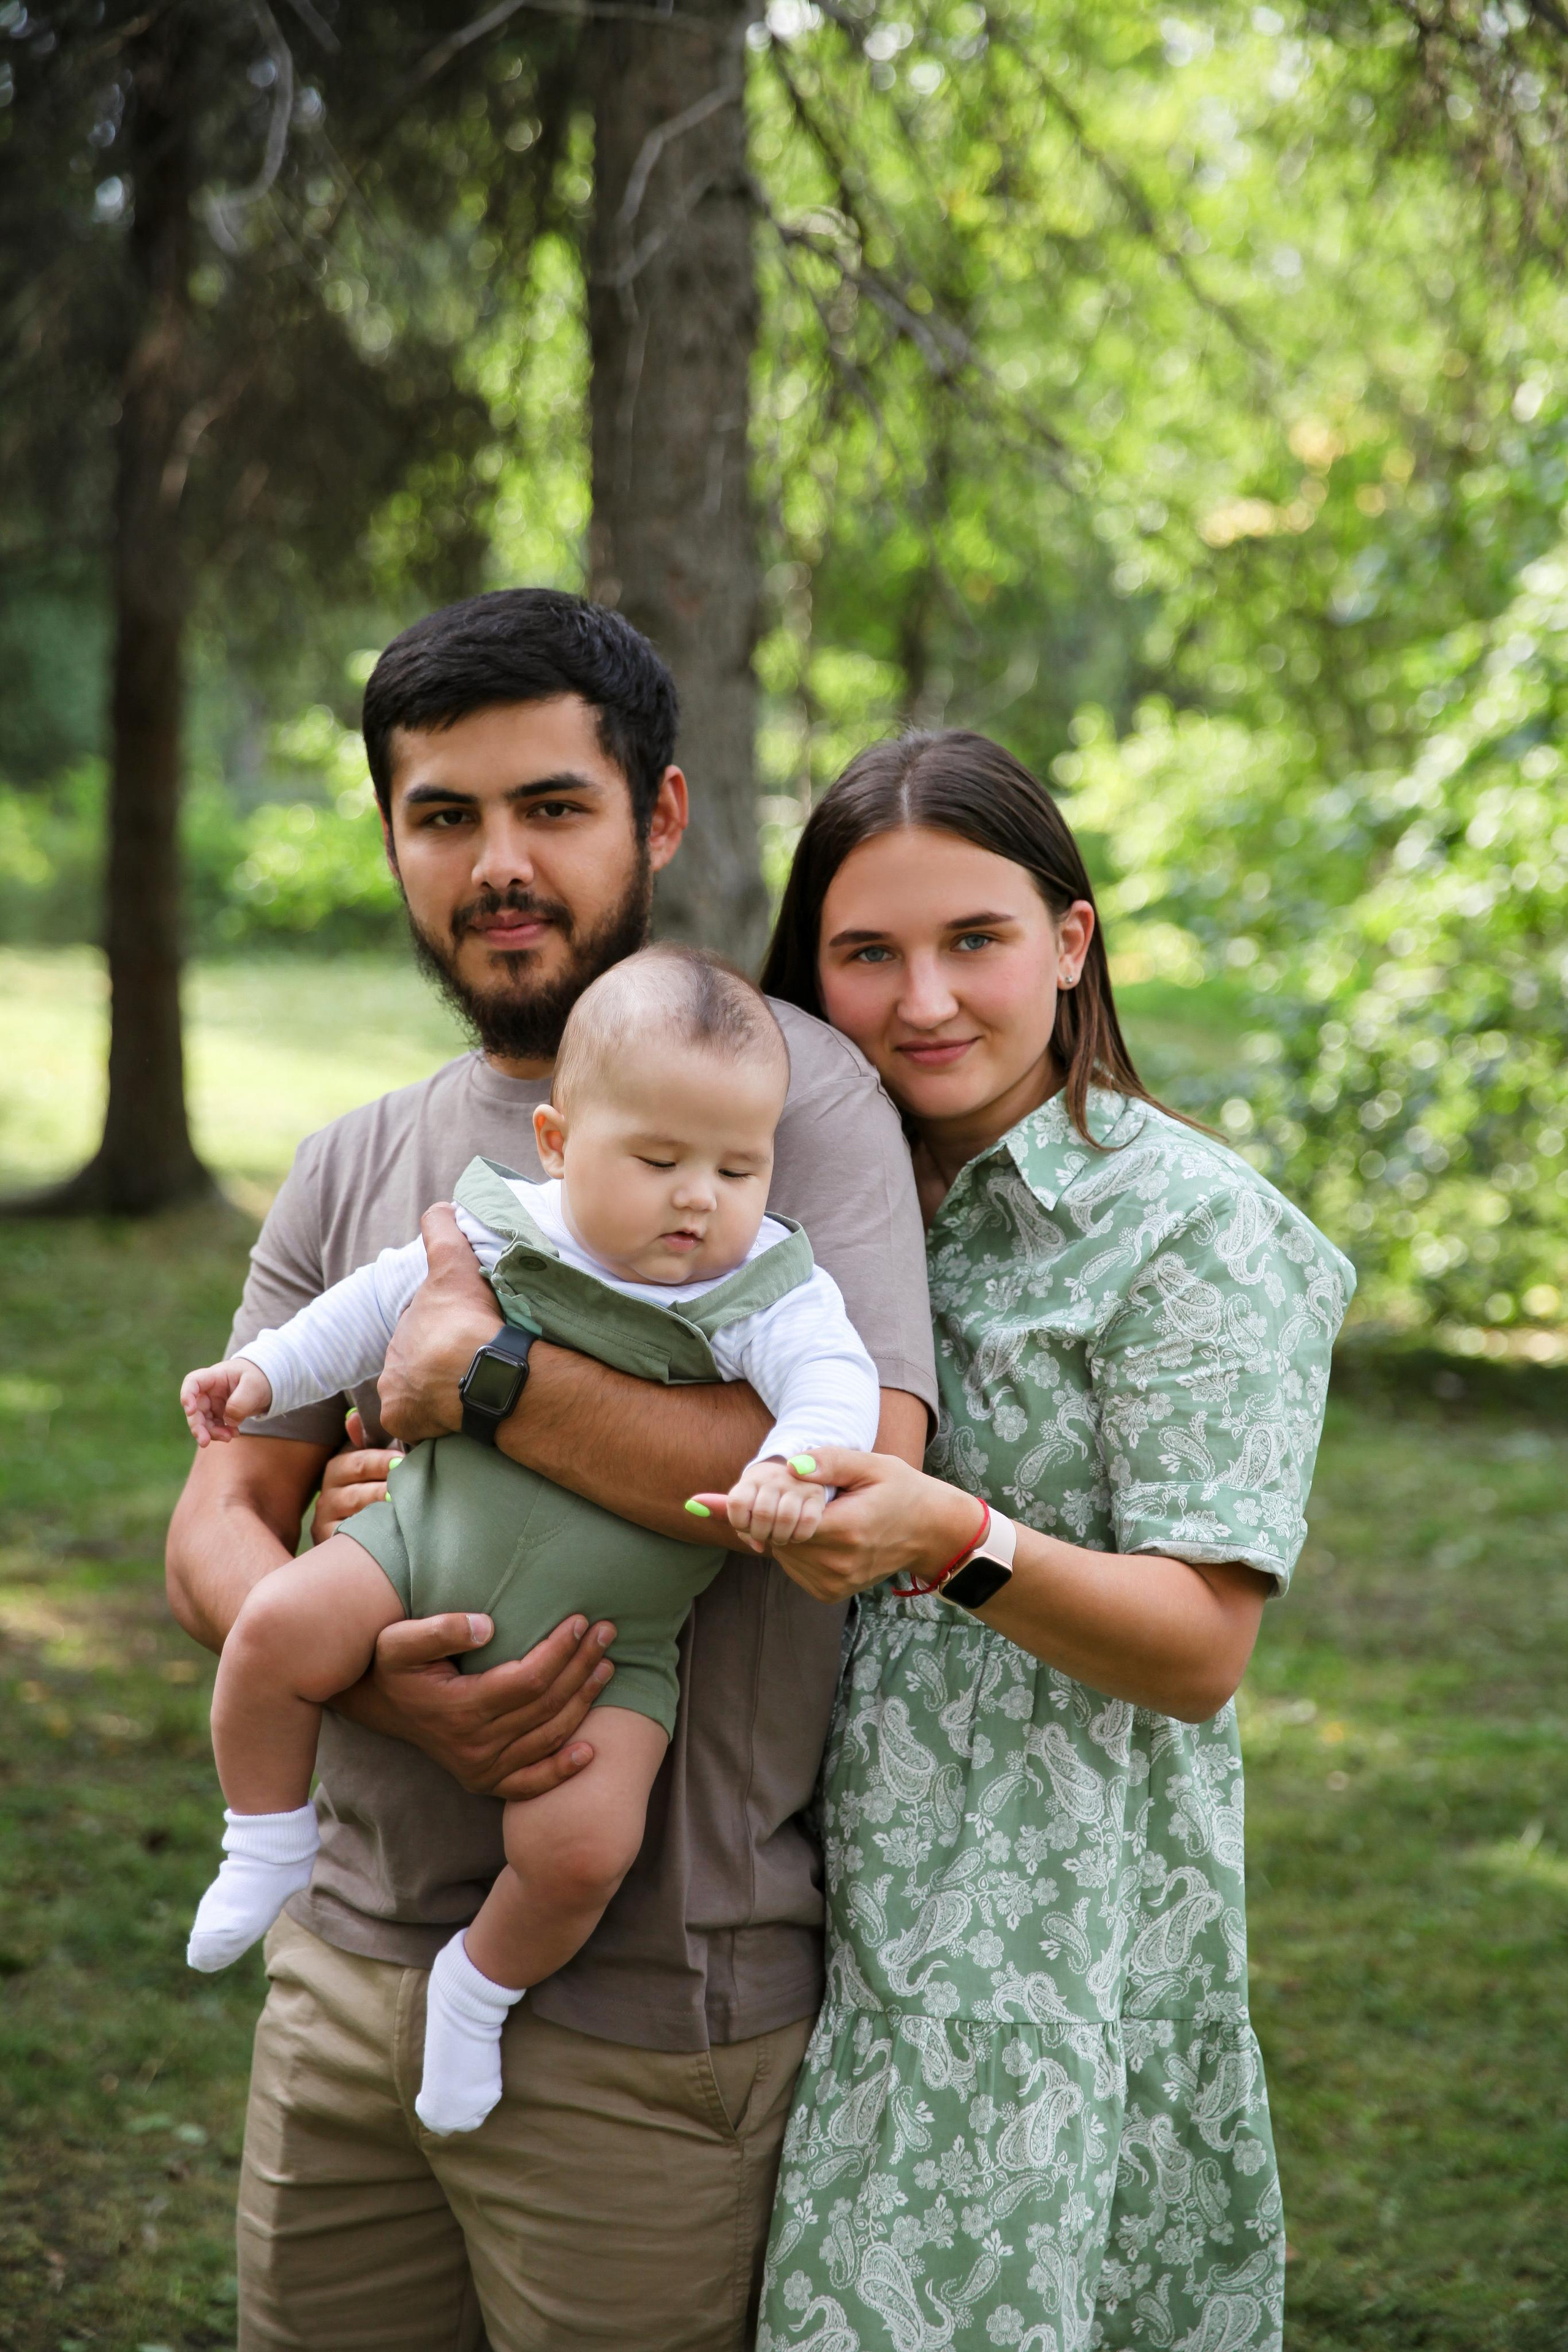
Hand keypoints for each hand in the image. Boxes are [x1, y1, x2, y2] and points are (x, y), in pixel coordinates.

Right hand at [181, 1357, 272, 1446]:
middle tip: (204, 1442)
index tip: (190, 1410)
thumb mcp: (254, 1386)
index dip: (187, 1395)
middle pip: (195, 1408)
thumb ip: (240, 1402)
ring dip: (212, 1433)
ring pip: (203, 1422)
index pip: (193, 1382)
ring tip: (229, 1437)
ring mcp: (213, 1403)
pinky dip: (221, 1433)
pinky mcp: (219, 1415)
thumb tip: (228, 1421)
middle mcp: (210, 1391)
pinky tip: (234, 1434)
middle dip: (198, 1427)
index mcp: (215, 1376)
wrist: (267, 1384)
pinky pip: (214, 1427)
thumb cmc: (259, 1377)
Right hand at [309, 1409, 403, 1545]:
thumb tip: (353, 1417)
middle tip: (408, 1489)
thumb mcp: (367, 1463)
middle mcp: (327, 1496)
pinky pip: (352, 1541)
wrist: (357, 1535)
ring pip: (355, 1518)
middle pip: (356, 1494)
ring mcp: (326, 1522)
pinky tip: (392, 1535)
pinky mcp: (329, 1544)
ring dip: (381, 1515)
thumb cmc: (369, 1490)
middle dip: (384, 1491)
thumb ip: (366, 1441)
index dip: (381, 1462)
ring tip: (403, 1511)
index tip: (404, 1461)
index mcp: (337, 1470)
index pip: (357, 1463)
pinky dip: (371, 1537)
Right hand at [340, 1609, 619, 1800]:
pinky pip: (530, 1784)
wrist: (377, 1706)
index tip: (579, 1621)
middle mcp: (475, 1746)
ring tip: (606, 1667)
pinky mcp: (484, 1781)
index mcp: (461, 1709)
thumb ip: (440, 1630)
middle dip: (581, 1666)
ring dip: (583, 1702)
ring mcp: (481, 1768)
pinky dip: (562, 1770)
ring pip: (547, 1737)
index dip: (559, 1650)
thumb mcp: (400, 1641)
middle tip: (607, 1634)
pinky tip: (591, 1750)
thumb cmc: (393, 1666)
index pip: (528, 1680)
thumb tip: (487, 1626)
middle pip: (546, 1706)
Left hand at [378, 1203, 498, 1444]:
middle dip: (435, 1371)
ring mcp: (399, 1403)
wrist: (478, 1371)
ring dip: (437, 1400)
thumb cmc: (466, 1319)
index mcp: (402, 1337)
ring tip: (470, 1397)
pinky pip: (421, 1430)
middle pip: (415, 1371)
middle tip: (469, 1370)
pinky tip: (460, 1422)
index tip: (462, 1341)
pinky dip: (436, 1427)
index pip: (417, 1338)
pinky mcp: (408, 1427)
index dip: (438, 1338)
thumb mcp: (453, 1265)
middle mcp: (392, 1371)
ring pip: (418, 1402)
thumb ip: (441, 1232)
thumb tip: (440, 1206)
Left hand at [689, 1454, 826, 1550]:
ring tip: (782, 1537)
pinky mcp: (817, 1496)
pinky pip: (807, 1523)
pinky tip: (797, 1535)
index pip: (736, 1504)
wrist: (803, 1476)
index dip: (739, 1522)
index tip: (747, 1525)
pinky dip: (799, 1536)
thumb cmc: (766, 1498)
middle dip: (762, 1533)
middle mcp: (774, 1477)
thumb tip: (691, 1506)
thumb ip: (720, 1508)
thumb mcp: (745, 1499)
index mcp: (752, 1478)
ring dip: (781, 1537)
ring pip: (784, 1519)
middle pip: (761, 1515)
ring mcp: (798, 1485)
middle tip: (767, 1535)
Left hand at [759, 1447, 981, 1604]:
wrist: (928, 1531)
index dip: (781, 1498)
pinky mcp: (831, 1593)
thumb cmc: (900, 1491)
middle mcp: (838, 1563)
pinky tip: (819, 1534)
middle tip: (806, 1497)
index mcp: (847, 1529)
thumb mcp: (873, 1466)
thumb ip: (831, 1462)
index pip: (785, 1517)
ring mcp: (835, 1583)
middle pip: (781, 1537)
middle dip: (783, 1515)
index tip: (793, 1485)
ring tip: (817, 1514)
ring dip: (788, 1533)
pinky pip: (795, 1568)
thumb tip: (792, 1465)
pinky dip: (798, 1550)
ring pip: (783, 1555)